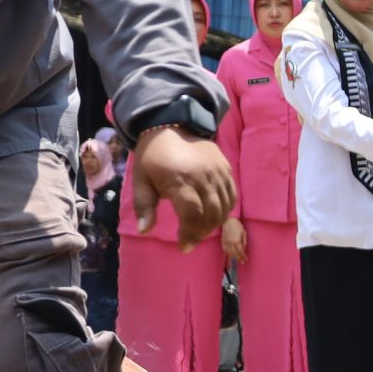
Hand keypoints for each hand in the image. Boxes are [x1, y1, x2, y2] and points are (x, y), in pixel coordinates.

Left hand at [127, 127, 234, 250]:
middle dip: (201, 233)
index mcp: (180, 180)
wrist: (171, 126)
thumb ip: (144, 206)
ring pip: (224, 208)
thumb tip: (144, 230)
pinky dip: (225, 210)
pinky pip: (231, 196)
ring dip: (213, 224)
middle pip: (211, 214)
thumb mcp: (141, 181)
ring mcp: (218, 172)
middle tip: (190, 240)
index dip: (190, 234)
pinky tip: (212, 216)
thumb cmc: (152, 157)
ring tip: (199, 229)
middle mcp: (203, 176)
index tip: (183, 246)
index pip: (192, 215)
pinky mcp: (226, 168)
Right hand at [221, 217, 247, 264]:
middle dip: (239, 258)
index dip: (243, 256)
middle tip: (242, 262)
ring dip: (233, 257)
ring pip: (229, 252)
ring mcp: (226, 242)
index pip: (240, 251)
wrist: (228, 220)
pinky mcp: (222, 241)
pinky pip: (224, 249)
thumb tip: (243, 249)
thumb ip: (244, 242)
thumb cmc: (237, 225)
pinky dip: (227, 253)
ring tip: (236, 259)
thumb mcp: (244, 233)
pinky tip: (229, 254)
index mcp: (237, 241)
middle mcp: (231, 243)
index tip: (245, 259)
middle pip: (235, 253)